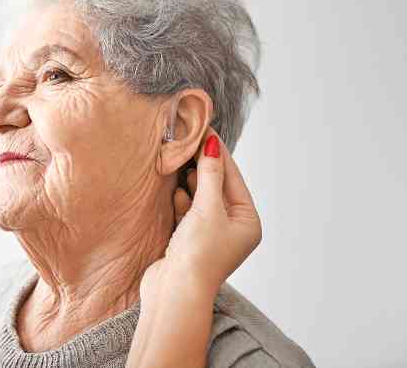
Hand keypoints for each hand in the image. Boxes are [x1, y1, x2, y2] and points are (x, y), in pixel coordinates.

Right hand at [141, 128, 261, 303]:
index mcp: (247, 222)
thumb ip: (209, 175)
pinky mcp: (189, 240)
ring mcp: (209, 234)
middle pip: (216, 186)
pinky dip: (181, 201)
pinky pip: (187, 212)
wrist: (174, 292)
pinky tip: (175, 192)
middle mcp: (232, 228)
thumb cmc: (198, 255)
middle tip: (187, 139)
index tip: (204, 129)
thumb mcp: (207, 209)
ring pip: (199, 198)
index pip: (233, 178)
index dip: (218, 153)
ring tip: (178, 161)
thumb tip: (212, 145)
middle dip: (201, 166)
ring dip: (189, 182)